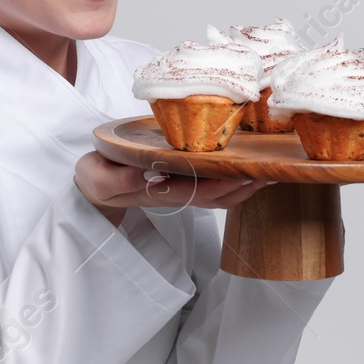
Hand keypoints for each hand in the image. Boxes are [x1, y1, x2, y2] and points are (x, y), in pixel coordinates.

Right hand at [75, 149, 271, 225]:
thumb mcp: (98, 178)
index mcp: (156, 191)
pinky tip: (249, 166)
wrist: (94, 186)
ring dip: (244, 185)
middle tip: (269, 171)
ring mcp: (179, 189)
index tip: (244, 177)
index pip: (195, 192)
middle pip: (215, 197)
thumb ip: (117, 178)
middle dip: (243, 187)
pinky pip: (213, 185)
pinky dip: (233, 178)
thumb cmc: (97, 179)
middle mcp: (173, 193)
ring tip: (269, 169)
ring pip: (218, 194)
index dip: (222, 187)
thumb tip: (144, 172)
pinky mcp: (182, 182)